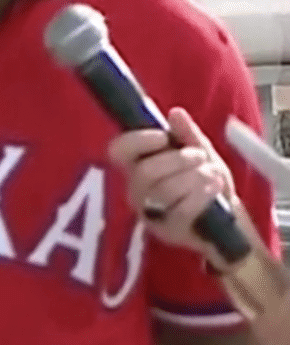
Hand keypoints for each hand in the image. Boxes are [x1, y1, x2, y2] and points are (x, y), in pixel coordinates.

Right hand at [107, 107, 237, 264]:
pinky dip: (202, 194)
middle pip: (144, 172)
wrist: (226, 216)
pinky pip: (182, 210)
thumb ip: (187, 133)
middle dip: (177, 160)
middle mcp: (137, 189)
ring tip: (212, 173)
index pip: (119, 151)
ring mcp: (150, 212)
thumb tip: (175, 113)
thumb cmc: (205, 180)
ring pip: (165, 191)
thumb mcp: (200, 151)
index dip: (139, 141)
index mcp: (138, 164)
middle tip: (199, 156)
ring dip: (195, 177)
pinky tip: (215, 188)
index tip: (165, 136)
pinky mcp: (167, 230)